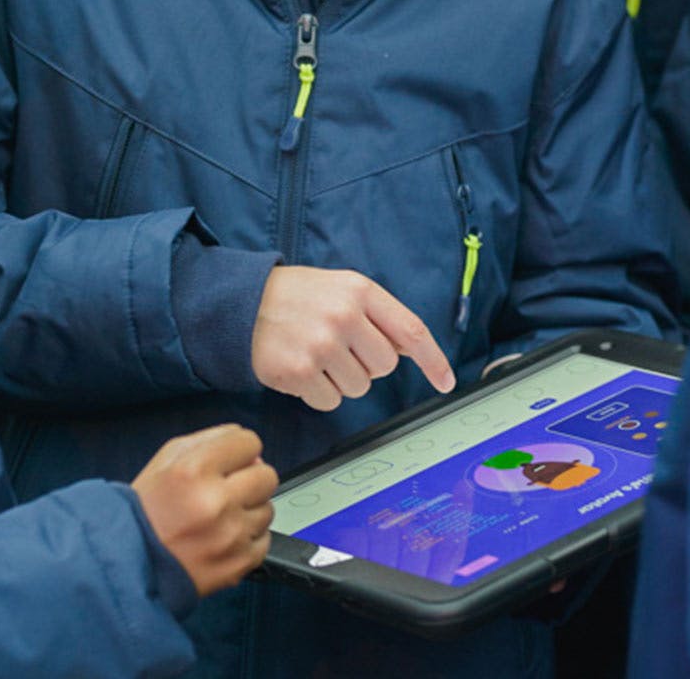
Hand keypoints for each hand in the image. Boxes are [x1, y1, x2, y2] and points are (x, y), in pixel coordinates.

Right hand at [132, 424, 276, 596]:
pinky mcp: (238, 564)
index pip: (250, 443)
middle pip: (266, 475)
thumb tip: (244, 440)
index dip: (240, 450)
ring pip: (267, 508)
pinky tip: (224, 538)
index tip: (231, 460)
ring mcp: (229, 535)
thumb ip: (209, 440)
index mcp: (194, 470)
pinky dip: (248, 539)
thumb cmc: (146, 512)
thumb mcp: (165, 460)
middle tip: (229, 489)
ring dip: (248, 510)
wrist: (131, 566)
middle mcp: (215, 501)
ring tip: (221, 518)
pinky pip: (264, 541)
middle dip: (250, 478)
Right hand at [251, 266, 455, 411]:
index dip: (433, 360)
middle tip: (342, 348)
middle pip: (386, 366)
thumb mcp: (342, 288)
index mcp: (360, 290)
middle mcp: (344, 316)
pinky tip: (302, 368)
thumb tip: (412, 349)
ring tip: (317, 354)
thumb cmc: (300, 297)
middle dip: (368, 364)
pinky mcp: (299, 373)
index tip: (446, 381)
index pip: (410, 330)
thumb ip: (378, 314)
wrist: (243, 303)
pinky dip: (319, 392)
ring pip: (359, 388)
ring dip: (342, 379)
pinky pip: (330, 401)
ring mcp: (321, 345)